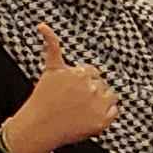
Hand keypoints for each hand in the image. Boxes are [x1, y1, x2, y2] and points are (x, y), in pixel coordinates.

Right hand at [2, 21, 118, 152]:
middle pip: (101, 85)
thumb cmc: (43, 98)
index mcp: (80, 73)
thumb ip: (52, 46)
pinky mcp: (102, 121)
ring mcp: (98, 105)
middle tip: (73, 102)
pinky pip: (114, 112)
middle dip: (90, 92)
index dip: (82, 82)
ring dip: (100, 102)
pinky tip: (88, 117)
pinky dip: (105, 115)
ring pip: (110, 97)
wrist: (39, 127)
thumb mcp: (50, 70)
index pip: (92, 73)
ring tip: (81, 109)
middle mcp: (91, 87)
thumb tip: (43, 25)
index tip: (72, 90)